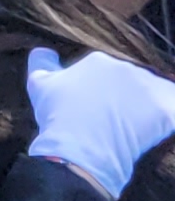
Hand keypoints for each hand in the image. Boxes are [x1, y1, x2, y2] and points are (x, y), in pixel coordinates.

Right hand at [28, 46, 174, 197]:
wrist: (79, 149)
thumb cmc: (58, 117)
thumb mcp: (38, 83)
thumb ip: (42, 60)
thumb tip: (46, 52)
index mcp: (98, 61)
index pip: (110, 72)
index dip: (107, 90)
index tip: (102, 106)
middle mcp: (125, 69)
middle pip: (135, 82)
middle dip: (130, 98)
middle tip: (121, 120)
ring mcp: (146, 90)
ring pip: (157, 94)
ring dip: (150, 108)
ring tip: (140, 128)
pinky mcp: (164, 112)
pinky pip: (173, 111)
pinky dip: (169, 118)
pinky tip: (161, 129)